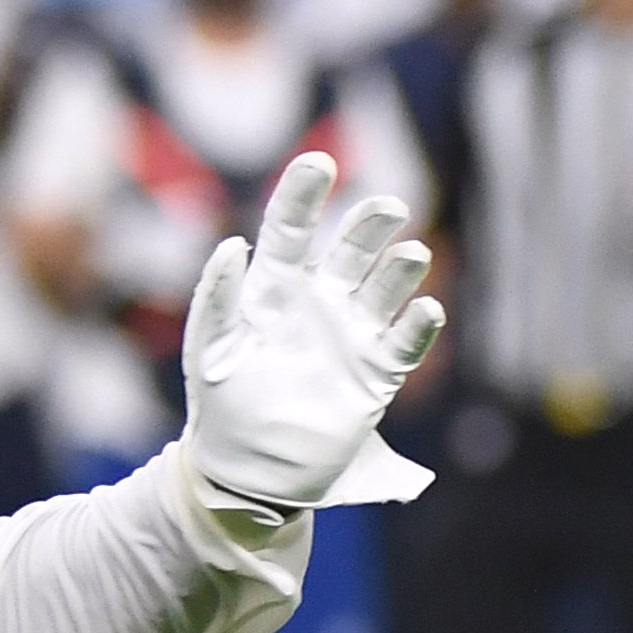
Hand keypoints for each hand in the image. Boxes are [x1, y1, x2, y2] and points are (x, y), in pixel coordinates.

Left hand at [177, 151, 442, 513]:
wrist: (245, 470)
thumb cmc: (221, 405)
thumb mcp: (209, 349)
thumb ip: (216, 298)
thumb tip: (232, 245)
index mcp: (273, 291)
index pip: (292, 231)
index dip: (305, 195)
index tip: (319, 161)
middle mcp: (319, 304)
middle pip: (351, 250)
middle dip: (370, 226)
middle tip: (386, 206)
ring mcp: (350, 336)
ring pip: (385, 288)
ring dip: (399, 270)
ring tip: (409, 254)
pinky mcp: (375, 374)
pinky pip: (405, 343)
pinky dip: (418, 326)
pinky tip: (424, 310)